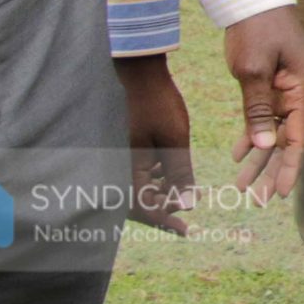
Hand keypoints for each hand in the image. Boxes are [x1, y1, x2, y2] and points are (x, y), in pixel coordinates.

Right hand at [113, 54, 193, 234]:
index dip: (165, 221)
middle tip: (187, 205)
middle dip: (162, 208)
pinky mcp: (120, 148)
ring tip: (183, 189)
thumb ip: (179, 173)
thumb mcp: (175, 140)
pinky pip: (131, 172)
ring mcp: (116, 157)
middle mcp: (115, 167)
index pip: (143, 208)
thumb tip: (188, 205)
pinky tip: (169, 171)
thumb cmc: (157, 104)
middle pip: (135, 203)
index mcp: (126, 169)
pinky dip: (151, 177)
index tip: (187, 230)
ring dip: (157, 192)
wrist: (138, 73)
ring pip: (134, 187)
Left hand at [221, 5, 303, 202]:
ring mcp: (283, 91)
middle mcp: (297, 95)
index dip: (290, 168)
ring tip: (242, 184)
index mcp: (302, 92)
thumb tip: (264, 148)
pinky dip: (251, 135)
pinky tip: (239, 154)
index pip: (298, 139)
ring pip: (272, 133)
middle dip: (272, 171)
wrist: (252, 0)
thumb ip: (258, 110)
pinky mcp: (268, 86)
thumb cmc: (258, 30)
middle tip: (256, 200)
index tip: (279, 194)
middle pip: (287, 141)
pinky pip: (261, 118)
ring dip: (258, 158)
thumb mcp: (254, 71)